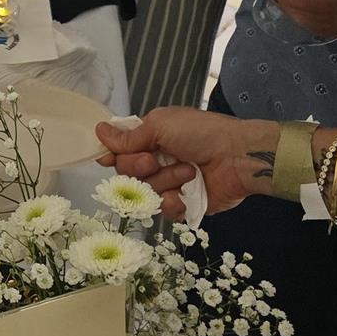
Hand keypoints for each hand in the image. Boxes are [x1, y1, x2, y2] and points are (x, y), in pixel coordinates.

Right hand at [94, 108, 280, 219]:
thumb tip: (98, 130)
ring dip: (165, 180)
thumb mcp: (160, 126)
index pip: (119, 150)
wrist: (238, 157)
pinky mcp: (184, 204)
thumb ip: (129, 137)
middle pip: (126, 173)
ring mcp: (169, 183)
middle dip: (140, 167)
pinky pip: (163, 210)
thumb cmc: (201, 133)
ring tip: (189, 170)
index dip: (113, 155)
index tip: (108, 158)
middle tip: (157, 160)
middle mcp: (157, 161)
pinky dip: (174, 202)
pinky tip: (186, 193)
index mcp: (150, 138)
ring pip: (145, 192)